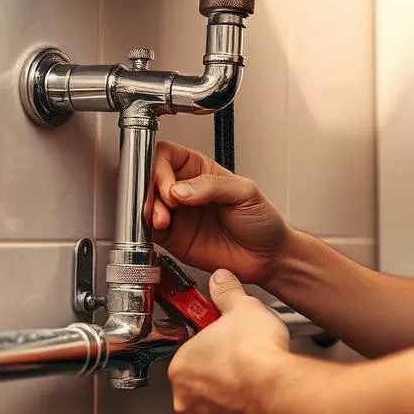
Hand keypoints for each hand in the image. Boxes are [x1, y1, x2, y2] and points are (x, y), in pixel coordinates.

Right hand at [152, 141, 290, 285]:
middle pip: (150, 178)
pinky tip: (160, 228)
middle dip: (151, 189)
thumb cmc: (263, 221)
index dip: (161, 167)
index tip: (171, 186)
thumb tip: (182, 189)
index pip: (167, 156)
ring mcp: (177, 214)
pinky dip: (146, 228)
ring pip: (145, 203)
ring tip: (164, 218)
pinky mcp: (173, 238)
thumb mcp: (245, 192)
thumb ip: (213, 186)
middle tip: (166, 202)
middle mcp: (184, 190)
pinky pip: (149, 230)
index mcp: (200, 170)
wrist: (268, 257)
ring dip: (148, 209)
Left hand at [168, 269, 290, 413]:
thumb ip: (228, 293)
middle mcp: (186, 397)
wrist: (277, 392)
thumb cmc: (256, 356)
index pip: (191, 351)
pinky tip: (258, 399)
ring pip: (213, 405)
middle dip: (219, 371)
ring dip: (228, 395)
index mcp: (181, 364)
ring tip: (253, 380)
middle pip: (200, 380)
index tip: (226, 340)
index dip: (213, 343)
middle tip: (242, 359)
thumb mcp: (243, 308)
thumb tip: (222, 281)